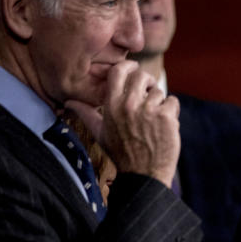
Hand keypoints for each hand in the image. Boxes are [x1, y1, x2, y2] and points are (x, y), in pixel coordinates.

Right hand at [65, 61, 179, 187]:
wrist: (144, 174)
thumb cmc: (121, 154)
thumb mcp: (100, 133)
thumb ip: (86, 114)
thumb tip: (68, 102)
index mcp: (111, 106)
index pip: (118, 72)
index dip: (128, 66)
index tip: (134, 68)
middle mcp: (129, 105)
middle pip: (141, 76)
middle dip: (147, 83)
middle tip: (148, 93)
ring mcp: (148, 110)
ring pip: (159, 91)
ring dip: (160, 103)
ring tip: (155, 120)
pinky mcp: (166, 117)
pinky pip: (172, 102)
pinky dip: (172, 111)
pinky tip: (166, 125)